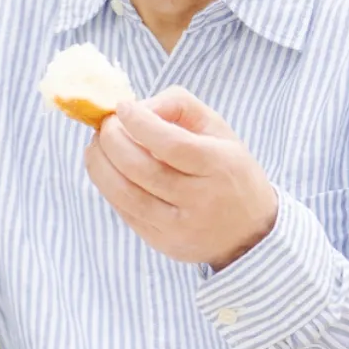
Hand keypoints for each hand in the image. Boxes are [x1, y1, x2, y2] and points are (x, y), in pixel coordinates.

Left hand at [85, 86, 277, 269]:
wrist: (251, 233)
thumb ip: (180, 106)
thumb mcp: (219, 130)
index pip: (171, 144)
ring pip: (125, 193)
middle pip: (142, 168)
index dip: (140, 122)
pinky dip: (108, 186)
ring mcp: (180, 227)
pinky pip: (125, 211)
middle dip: (112, 140)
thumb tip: (137, 107)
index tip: (122, 106)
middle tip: (106, 124)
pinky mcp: (164, 243)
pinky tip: (107, 170)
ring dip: (100, 164)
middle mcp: (201, 200)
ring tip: (97, 145)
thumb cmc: (229, 171)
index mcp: (220, 166)